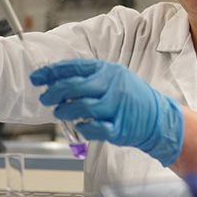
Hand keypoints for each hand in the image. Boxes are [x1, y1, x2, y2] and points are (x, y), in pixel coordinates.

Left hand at [30, 59, 183, 165]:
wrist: (158, 118)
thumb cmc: (131, 98)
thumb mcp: (114, 79)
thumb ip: (90, 79)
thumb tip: (57, 81)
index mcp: (109, 71)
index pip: (75, 67)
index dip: (52, 72)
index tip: (37, 78)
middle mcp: (114, 86)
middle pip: (76, 86)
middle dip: (54, 92)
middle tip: (46, 98)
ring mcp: (118, 107)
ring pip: (82, 107)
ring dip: (66, 111)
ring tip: (60, 113)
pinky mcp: (120, 128)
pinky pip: (95, 129)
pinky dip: (84, 128)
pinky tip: (80, 127)